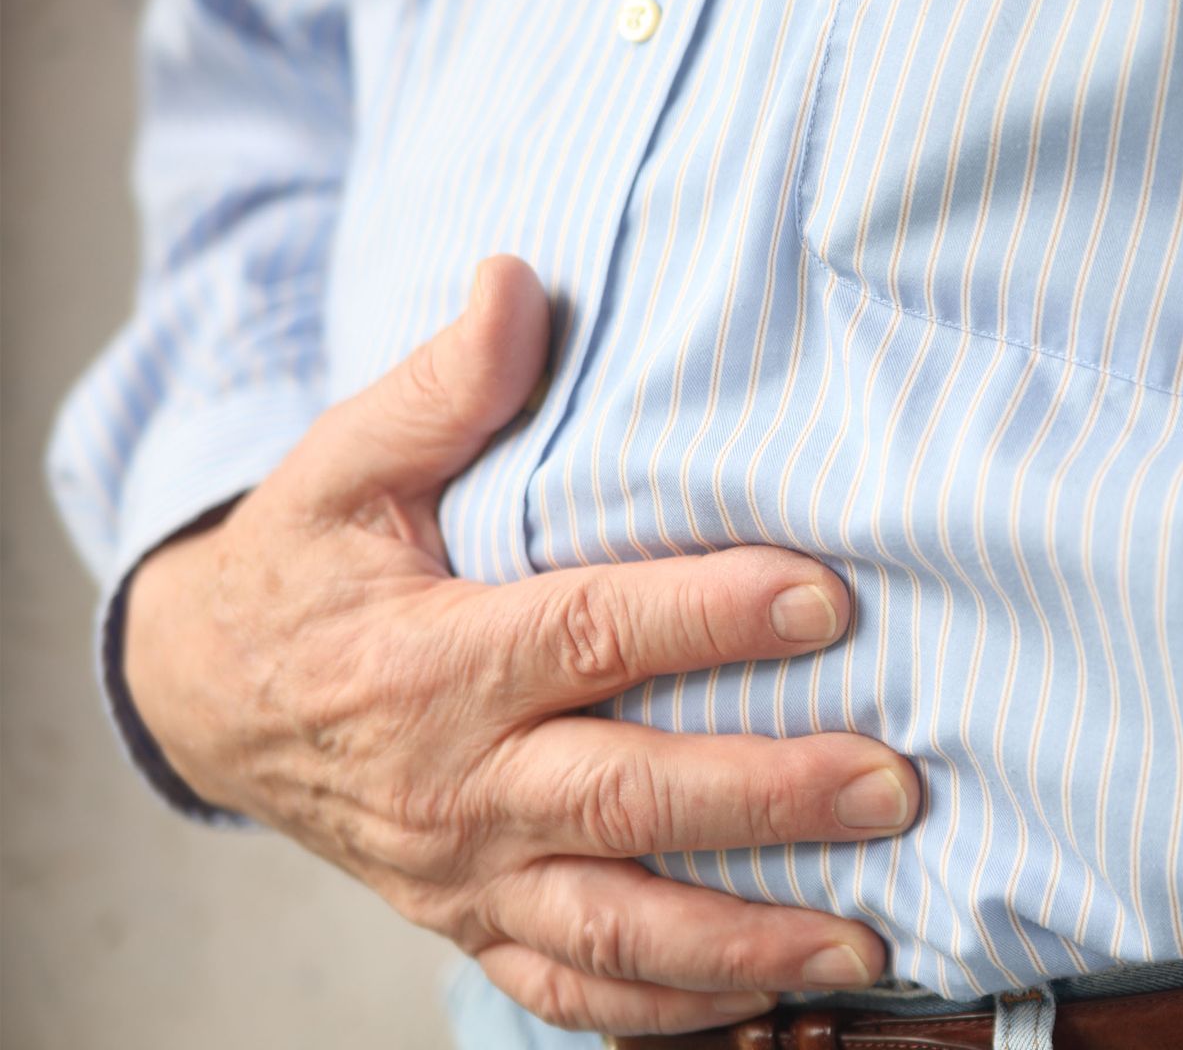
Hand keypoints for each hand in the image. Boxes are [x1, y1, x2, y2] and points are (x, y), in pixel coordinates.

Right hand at [123, 257, 918, 1035]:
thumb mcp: (341, 469)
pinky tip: (767, 1002)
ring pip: (617, 923)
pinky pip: (571, 986)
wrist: (211, 702)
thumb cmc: (302, 575)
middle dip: (769, 794)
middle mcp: (456, 782)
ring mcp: (466, 872)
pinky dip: (668, 1008)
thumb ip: (439, 386)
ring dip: (746, 937)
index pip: (592, 635)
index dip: (711, 616)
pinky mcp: (473, 922)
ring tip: (868, 937)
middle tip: (894, 781)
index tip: (826, 597)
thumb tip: (520, 282)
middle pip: (629, 797)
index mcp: (433, 659)